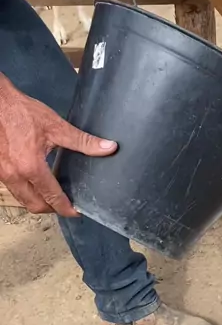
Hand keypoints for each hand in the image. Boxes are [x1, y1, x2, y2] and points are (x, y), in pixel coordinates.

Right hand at [0, 77, 116, 216]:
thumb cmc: (23, 112)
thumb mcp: (56, 126)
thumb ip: (83, 141)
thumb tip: (109, 148)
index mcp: (31, 167)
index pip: (52, 197)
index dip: (66, 208)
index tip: (77, 212)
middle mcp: (15, 176)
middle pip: (35, 205)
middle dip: (52, 209)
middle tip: (67, 204)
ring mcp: (3, 175)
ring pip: (23, 199)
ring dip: (38, 201)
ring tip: (54, 195)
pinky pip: (14, 190)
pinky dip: (27, 191)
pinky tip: (37, 182)